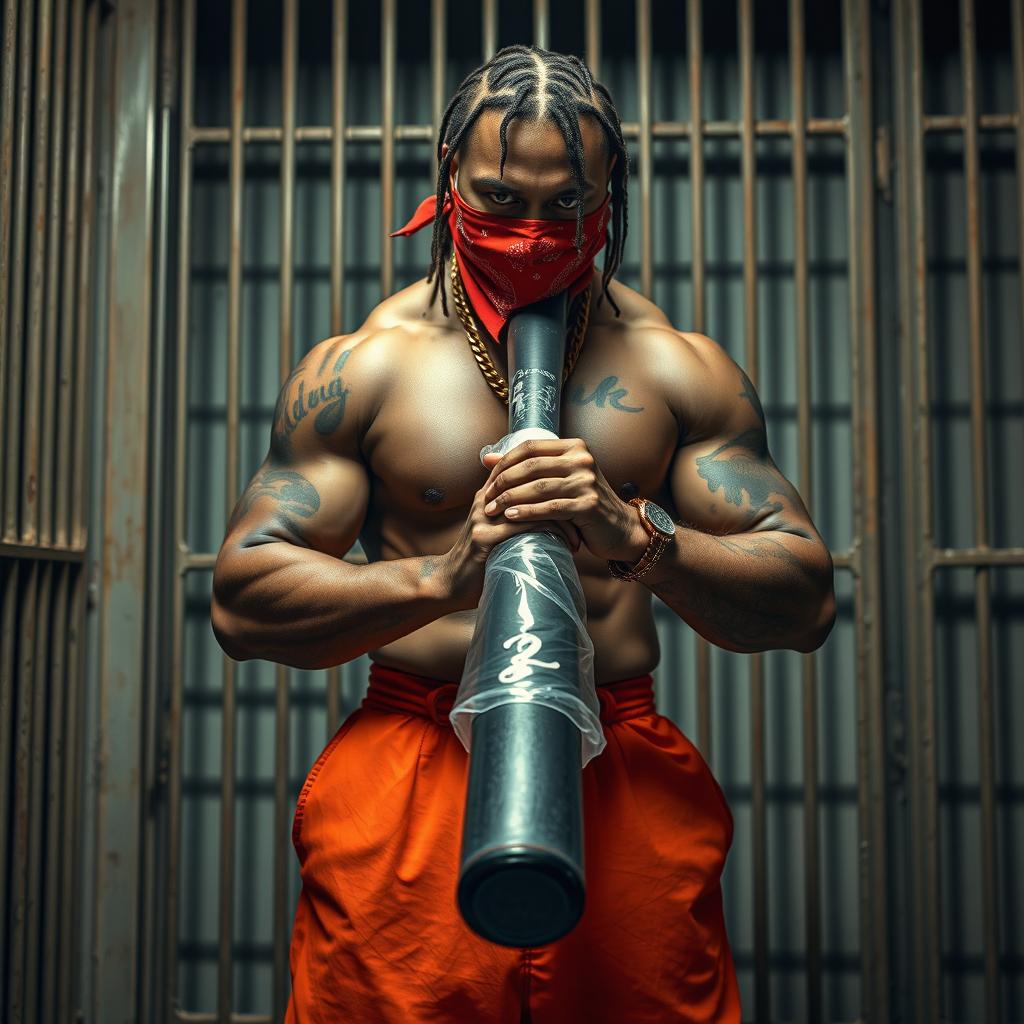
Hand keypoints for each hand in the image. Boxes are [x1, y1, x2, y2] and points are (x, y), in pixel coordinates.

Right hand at [437, 457, 582, 610]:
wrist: (449, 583)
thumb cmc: (479, 559)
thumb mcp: (495, 529)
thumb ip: (513, 516)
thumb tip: (544, 512)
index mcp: (489, 494)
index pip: (525, 473)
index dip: (554, 483)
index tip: (578, 500)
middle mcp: (486, 500)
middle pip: (532, 485)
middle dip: (563, 501)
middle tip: (584, 520)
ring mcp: (484, 518)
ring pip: (533, 505)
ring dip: (561, 521)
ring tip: (577, 539)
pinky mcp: (484, 538)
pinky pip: (524, 526)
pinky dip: (549, 533)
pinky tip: (564, 546)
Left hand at [480, 438, 647, 562]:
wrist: (620, 528)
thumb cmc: (583, 504)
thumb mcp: (558, 479)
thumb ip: (526, 467)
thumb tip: (486, 457)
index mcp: (575, 447)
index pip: (531, 447)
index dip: (505, 461)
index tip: (488, 478)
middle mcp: (583, 460)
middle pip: (531, 466)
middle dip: (503, 482)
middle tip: (486, 497)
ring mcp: (587, 482)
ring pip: (538, 487)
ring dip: (510, 499)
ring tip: (491, 510)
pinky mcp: (589, 505)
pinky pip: (549, 508)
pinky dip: (526, 512)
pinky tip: (510, 517)